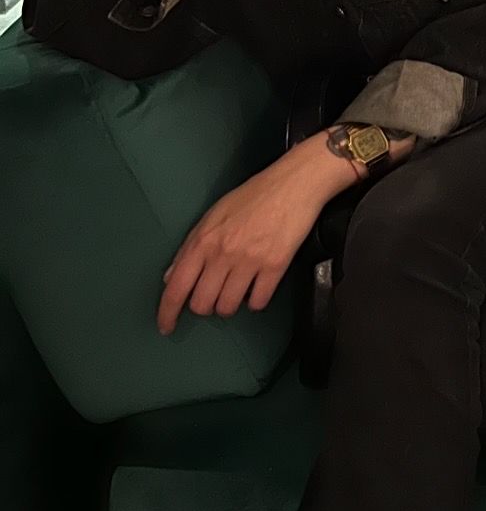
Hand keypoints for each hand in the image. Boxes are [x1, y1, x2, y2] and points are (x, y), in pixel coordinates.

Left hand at [156, 135, 351, 334]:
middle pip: (202, 304)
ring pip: (228, 307)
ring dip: (229, 305)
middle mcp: (222, 253)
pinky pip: (258, 302)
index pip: (176, 286)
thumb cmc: (254, 195)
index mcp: (203, 240)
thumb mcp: (213, 214)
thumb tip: (172, 276)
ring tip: (237, 291)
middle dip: (205, 306)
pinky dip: (255, 301)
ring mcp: (249, 261)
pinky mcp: (275, 266)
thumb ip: (191, 246)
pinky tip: (258, 288)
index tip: (166, 327)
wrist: (294, 184)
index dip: (167, 313)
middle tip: (214, 295)